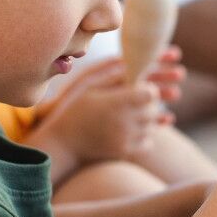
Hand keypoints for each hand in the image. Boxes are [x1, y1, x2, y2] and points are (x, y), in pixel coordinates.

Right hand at [29, 56, 180, 164]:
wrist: (63, 142)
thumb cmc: (75, 110)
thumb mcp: (89, 88)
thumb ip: (113, 77)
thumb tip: (132, 65)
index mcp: (115, 101)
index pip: (150, 93)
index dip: (148, 89)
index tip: (140, 89)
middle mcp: (123, 120)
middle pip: (153, 109)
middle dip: (150, 104)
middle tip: (138, 103)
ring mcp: (125, 138)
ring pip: (152, 126)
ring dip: (147, 120)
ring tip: (133, 116)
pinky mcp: (124, 152)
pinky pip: (148, 143)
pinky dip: (145, 137)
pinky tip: (133, 131)